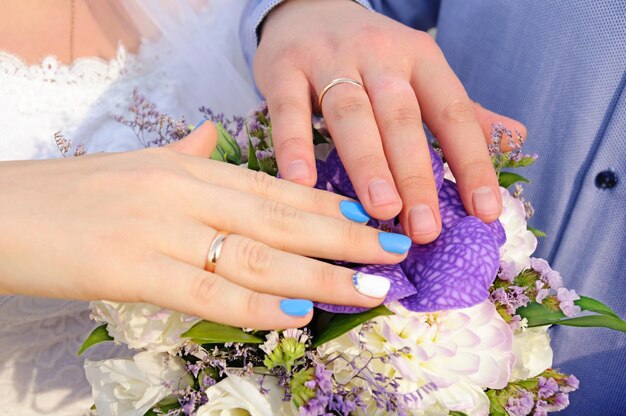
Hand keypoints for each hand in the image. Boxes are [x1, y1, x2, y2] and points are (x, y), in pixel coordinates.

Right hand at [0, 122, 410, 328]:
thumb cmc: (71, 193)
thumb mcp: (136, 163)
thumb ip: (182, 154)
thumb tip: (211, 140)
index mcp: (189, 167)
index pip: (275, 188)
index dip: (328, 208)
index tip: (370, 222)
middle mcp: (184, 191)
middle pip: (281, 218)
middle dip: (344, 240)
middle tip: (394, 255)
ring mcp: (159, 229)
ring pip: (256, 254)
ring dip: (318, 277)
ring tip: (366, 291)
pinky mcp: (130, 268)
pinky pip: (207, 290)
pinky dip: (255, 306)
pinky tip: (296, 316)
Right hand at [254, 0, 525, 242]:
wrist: (306, 9)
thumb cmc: (368, 56)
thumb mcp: (417, 72)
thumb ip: (459, 110)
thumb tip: (516, 137)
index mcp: (421, 60)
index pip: (453, 113)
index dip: (472, 163)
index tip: (486, 213)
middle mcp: (380, 55)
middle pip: (402, 118)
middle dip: (415, 175)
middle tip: (425, 228)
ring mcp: (330, 59)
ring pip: (352, 115)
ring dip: (367, 164)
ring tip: (379, 211)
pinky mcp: (284, 68)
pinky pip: (289, 110)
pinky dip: (295, 146)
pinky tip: (301, 183)